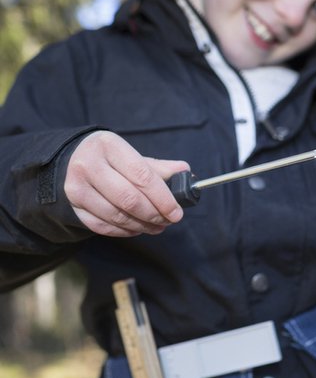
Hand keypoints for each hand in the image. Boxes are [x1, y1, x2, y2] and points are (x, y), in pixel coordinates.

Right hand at [64, 131, 189, 236]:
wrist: (68, 160)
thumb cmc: (108, 157)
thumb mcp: (130, 154)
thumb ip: (157, 166)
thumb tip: (184, 172)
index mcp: (109, 146)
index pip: (142, 175)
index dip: (163, 198)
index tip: (177, 212)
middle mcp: (88, 166)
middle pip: (129, 199)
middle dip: (154, 214)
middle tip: (168, 220)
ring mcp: (76, 188)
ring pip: (116, 216)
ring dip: (142, 225)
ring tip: (157, 226)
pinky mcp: (72, 207)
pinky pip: (103, 226)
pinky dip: (124, 231)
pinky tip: (137, 228)